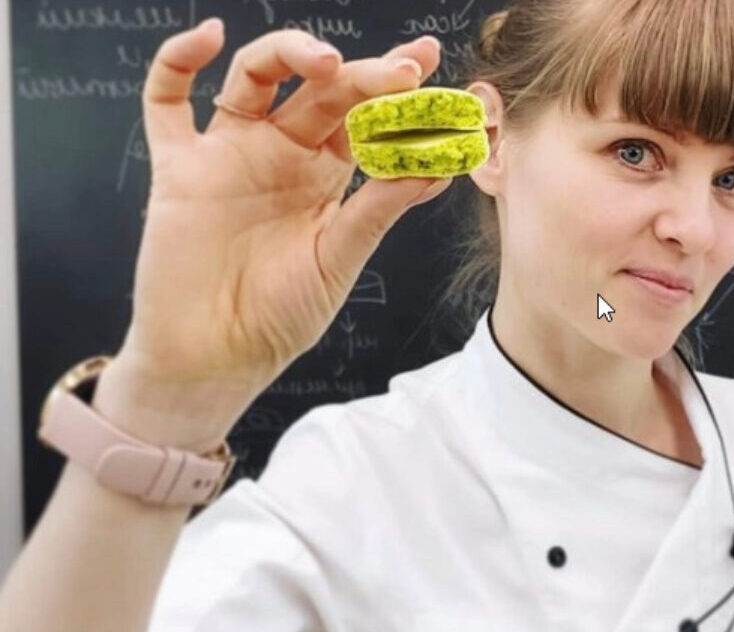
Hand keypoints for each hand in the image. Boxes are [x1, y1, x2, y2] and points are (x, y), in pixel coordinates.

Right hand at [117, 19, 448, 403]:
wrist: (217, 360)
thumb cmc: (279, 317)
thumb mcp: (339, 259)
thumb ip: (379, 208)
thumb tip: (437, 165)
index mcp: (325, 176)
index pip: (364, 118)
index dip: (395, 91)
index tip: (432, 65)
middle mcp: (279, 154)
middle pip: (320, 91)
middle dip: (363, 74)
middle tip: (404, 71)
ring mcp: (228, 154)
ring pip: (254, 77)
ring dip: (287, 54)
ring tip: (327, 62)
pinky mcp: (178, 167)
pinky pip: (165, 100)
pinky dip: (176, 60)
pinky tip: (208, 38)